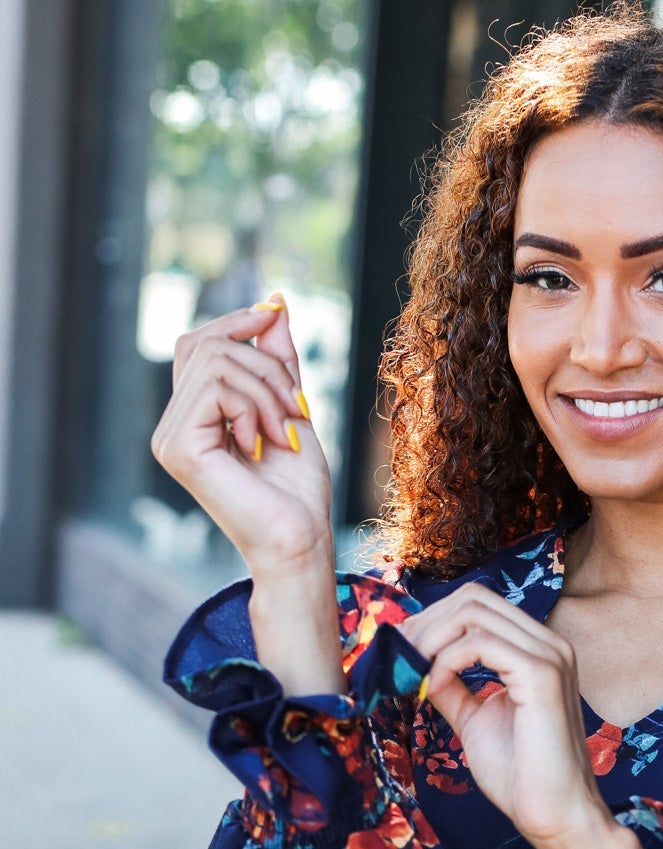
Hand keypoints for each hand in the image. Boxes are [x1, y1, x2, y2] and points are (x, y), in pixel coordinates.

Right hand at [149, 294, 331, 572]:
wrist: (301, 540)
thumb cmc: (298, 490)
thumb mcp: (290, 407)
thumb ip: (276, 359)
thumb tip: (274, 301)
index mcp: (193, 416)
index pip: (198, 342)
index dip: (236, 322)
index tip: (274, 319)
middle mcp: (172, 425)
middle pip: (209, 345)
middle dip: (267, 367)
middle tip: (296, 410)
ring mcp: (169, 436)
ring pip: (217, 362)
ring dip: (267, 391)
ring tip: (284, 433)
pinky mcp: (178, 447)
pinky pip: (217, 388)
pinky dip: (255, 408)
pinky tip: (265, 445)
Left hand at [400, 586, 652, 848]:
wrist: (554, 816)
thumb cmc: (522, 777)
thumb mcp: (474, 720)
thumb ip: (451, 688)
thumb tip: (417, 666)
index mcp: (538, 651)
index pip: (478, 606)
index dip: (433, 620)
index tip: (401, 651)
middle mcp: (549, 644)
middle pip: (474, 598)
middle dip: (426, 623)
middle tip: (397, 657)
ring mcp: (550, 656)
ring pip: (474, 613)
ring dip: (430, 639)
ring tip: (411, 673)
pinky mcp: (543, 676)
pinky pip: (480, 644)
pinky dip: (446, 661)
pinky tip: (433, 687)